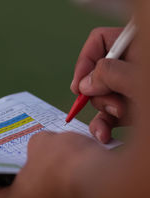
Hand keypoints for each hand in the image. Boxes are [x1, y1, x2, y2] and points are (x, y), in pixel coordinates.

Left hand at [0, 131, 105, 197]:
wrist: (112, 188)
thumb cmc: (66, 165)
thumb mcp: (42, 143)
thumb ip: (33, 147)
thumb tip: (39, 149)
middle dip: (24, 179)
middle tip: (30, 161)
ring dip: (49, 185)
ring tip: (57, 164)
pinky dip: (68, 191)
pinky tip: (75, 174)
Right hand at [71, 27, 138, 142]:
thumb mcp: (138, 76)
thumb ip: (108, 74)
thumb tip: (84, 85)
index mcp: (134, 47)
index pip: (99, 41)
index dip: (85, 61)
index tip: (79, 84)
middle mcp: (130, 67)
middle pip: (97, 73)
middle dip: (98, 92)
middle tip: (111, 102)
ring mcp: (130, 90)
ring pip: (101, 97)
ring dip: (102, 111)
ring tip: (118, 116)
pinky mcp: (134, 111)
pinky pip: (108, 117)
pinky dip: (103, 127)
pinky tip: (103, 136)